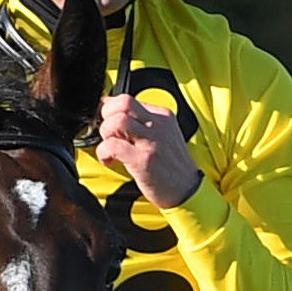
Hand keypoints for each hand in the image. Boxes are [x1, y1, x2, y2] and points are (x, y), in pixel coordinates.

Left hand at [96, 92, 200, 209]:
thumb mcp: (163, 136)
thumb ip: (141, 124)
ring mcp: (151, 141)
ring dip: (106, 133)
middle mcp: (158, 125)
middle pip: (123, 102)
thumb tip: (113, 111)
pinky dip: (103, 152)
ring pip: (117, 121)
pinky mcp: (143, 160)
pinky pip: (113, 146)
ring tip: (110, 147)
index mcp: (162, 116)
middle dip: (107, 116)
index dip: (112, 110)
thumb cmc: (172, 168)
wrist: (187, 191)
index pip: (129, 99)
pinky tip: (109, 161)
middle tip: (108, 134)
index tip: (109, 123)